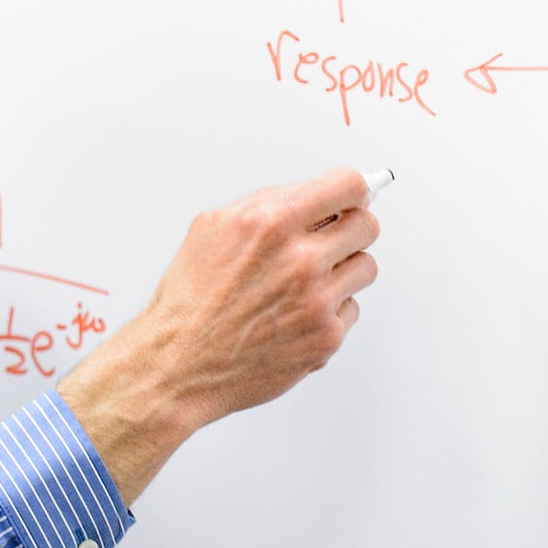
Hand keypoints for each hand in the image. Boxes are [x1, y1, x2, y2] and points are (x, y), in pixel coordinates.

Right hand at [59, 167, 380, 505]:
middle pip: (368, 226)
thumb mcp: (212, 228)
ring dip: (343, 270)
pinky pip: (351, 309)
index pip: (347, 186)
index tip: (352, 196)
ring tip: (307, 281)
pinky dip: (330, 310)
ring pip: (365, 267)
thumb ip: (266, 205)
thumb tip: (308, 198)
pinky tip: (296, 313)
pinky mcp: (326, 337)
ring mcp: (318, 300)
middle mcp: (300, 260)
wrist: (179, 361)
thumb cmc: (190, 299)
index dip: (353, 189)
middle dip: (351, 228)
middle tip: (332, 239)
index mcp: (271, 222)